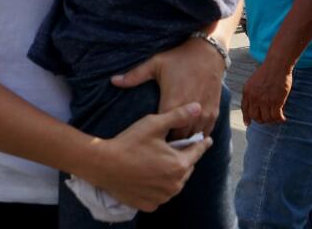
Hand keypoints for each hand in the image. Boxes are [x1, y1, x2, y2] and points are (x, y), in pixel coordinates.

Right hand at [87, 102, 210, 211]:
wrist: (104, 165)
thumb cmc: (129, 143)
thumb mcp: (153, 124)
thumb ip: (178, 116)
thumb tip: (198, 107)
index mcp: (179, 165)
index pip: (197, 152)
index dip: (202, 144)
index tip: (207, 140)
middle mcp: (175, 185)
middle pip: (186, 168)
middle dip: (184, 158)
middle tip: (175, 149)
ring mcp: (162, 197)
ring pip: (174, 183)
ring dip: (172, 174)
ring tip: (162, 163)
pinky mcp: (150, 205)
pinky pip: (160, 194)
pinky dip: (159, 187)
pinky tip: (149, 177)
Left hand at [112, 37, 224, 137]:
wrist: (207, 53)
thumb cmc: (178, 58)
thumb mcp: (155, 64)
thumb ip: (134, 76)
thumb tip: (113, 80)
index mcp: (172, 103)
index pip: (163, 132)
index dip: (156, 138)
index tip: (148, 141)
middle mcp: (190, 112)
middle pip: (179, 139)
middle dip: (170, 142)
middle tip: (159, 145)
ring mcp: (203, 113)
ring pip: (193, 137)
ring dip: (185, 140)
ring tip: (173, 142)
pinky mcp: (214, 112)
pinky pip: (206, 132)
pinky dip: (198, 134)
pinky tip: (189, 133)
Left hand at [241, 61, 291, 124]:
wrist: (276, 65)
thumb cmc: (267, 72)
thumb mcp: (252, 82)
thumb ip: (251, 93)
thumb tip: (252, 104)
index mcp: (247, 92)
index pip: (245, 109)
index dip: (247, 118)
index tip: (248, 124)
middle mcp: (254, 98)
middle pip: (255, 117)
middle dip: (261, 120)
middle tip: (268, 118)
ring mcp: (265, 100)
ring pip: (266, 118)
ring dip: (272, 120)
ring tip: (276, 117)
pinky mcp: (276, 102)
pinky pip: (276, 116)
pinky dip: (280, 119)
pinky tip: (283, 118)